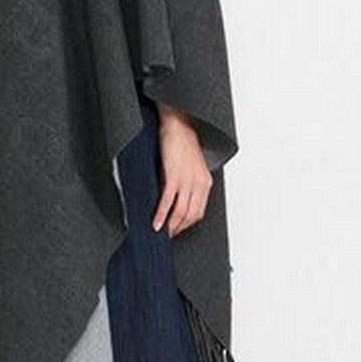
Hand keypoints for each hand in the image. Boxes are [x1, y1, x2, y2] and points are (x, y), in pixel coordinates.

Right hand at [151, 107, 211, 236]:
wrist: (178, 125)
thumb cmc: (182, 142)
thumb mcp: (191, 166)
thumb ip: (189, 182)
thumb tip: (177, 197)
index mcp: (205, 182)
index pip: (198, 211)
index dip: (187, 224)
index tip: (177, 230)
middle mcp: (199, 184)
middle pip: (191, 215)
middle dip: (179, 228)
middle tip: (167, 236)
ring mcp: (187, 181)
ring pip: (180, 211)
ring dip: (171, 226)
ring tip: (161, 234)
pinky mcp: (174, 176)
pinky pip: (168, 201)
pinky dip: (161, 215)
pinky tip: (155, 223)